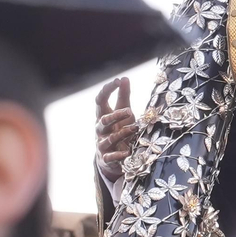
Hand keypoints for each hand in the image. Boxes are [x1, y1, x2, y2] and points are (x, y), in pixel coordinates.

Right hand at [94, 77, 138, 200]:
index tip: (118, 81)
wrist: (112, 158)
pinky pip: (111, 156)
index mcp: (103, 115)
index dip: (107, 90)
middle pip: (103, 120)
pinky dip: (119, 155)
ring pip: (109, 138)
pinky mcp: (107, 158)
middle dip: (115, 115)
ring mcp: (102, 144)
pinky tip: (128, 152)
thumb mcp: (123, 112)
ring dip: (123, 133)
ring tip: (135, 128)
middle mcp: (100, 129)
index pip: (100, 100)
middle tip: (129, 111)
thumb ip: (123, 96)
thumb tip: (124, 78)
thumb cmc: (118, 130)